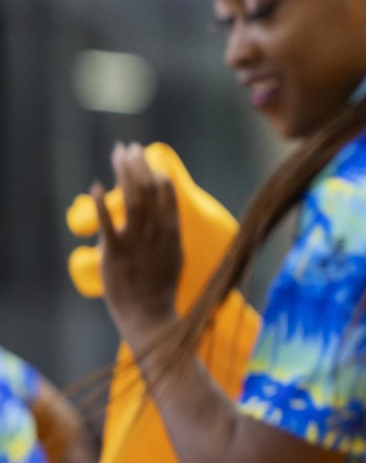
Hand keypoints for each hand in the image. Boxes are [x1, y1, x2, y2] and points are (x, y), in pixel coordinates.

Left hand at [95, 143, 183, 344]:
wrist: (150, 315)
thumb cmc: (161, 289)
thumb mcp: (174, 255)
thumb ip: (168, 233)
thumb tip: (163, 218)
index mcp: (172, 230)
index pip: (167, 191)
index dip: (155, 171)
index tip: (145, 159)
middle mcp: (156, 230)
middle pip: (148, 188)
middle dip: (138, 164)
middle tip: (129, 147)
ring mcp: (136, 240)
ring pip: (132, 198)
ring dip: (124, 173)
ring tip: (118, 155)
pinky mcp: (116, 252)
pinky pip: (108, 223)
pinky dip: (101, 204)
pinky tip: (94, 187)